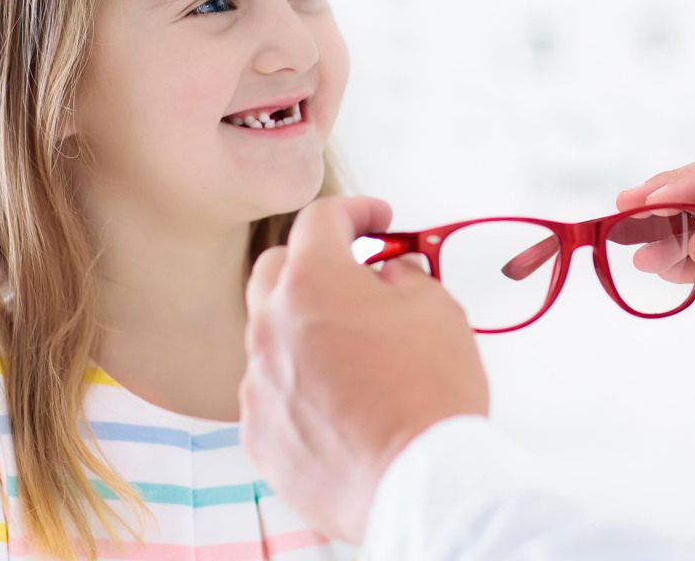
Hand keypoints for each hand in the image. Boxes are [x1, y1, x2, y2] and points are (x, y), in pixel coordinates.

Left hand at [239, 196, 488, 542]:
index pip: (320, 219)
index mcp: (313, 282)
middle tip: (353, 276)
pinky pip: (271, 392)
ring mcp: (257, 382)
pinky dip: (299, 386)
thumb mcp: (437, 309)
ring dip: (305, 330)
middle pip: (276, 270)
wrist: (418, 483)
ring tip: (355, 354)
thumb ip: (403, 276)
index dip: (354, 211)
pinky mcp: (257, 431)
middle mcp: (271, 325)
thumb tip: (386, 275)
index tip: (376, 219)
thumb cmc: (431, 395)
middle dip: (313, 263)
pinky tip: (339, 404)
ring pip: (271, 335)